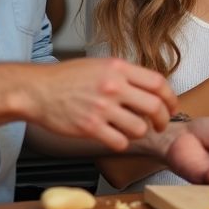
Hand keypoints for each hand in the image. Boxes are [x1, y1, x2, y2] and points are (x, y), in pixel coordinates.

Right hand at [20, 58, 177, 151]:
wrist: (37, 90)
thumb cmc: (67, 78)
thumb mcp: (100, 65)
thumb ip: (125, 74)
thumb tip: (150, 87)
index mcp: (118, 68)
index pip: (158, 83)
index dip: (170, 97)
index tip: (171, 106)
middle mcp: (113, 86)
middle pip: (154, 106)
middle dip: (163, 119)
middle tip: (160, 125)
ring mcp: (102, 108)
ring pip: (139, 127)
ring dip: (140, 132)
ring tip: (132, 130)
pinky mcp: (90, 127)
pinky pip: (119, 142)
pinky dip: (121, 143)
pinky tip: (115, 138)